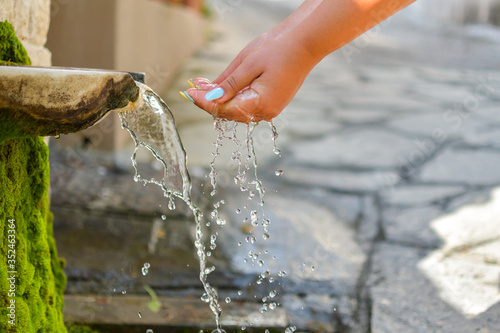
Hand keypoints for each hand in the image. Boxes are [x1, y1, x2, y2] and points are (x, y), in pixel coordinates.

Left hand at [183, 30, 317, 122]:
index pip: (224, 109)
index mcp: (260, 104)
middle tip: (192, 89)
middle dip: (209, 101)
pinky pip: (247, 105)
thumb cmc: (279, 49)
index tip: (188, 93)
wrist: (305, 44)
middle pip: (229, 113)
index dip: (204, 102)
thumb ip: (229, 84)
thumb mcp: (248, 64)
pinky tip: (221, 87)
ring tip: (203, 87)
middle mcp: (266, 112)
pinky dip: (233, 98)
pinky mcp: (272, 103)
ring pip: (237, 110)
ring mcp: (270, 109)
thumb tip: (211, 99)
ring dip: (220, 100)